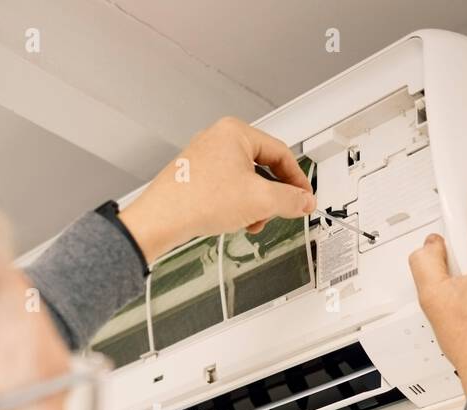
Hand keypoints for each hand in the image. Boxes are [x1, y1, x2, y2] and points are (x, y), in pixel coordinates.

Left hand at [119, 116, 315, 263]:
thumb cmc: (197, 200)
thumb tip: (304, 201)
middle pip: (262, 167)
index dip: (297, 179)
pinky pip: (227, 188)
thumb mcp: (260, 200)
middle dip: (271, 196)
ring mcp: (205, 158)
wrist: (162, 219)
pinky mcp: (196, 177)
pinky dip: (236, 205)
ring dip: (254, 204)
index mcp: (235, 132)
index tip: (304, 198)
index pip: (281, 153)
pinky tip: (233, 220)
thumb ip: (290, 199)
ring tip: (250, 220)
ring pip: (245, 181)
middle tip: (277, 212)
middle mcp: (218, 139)